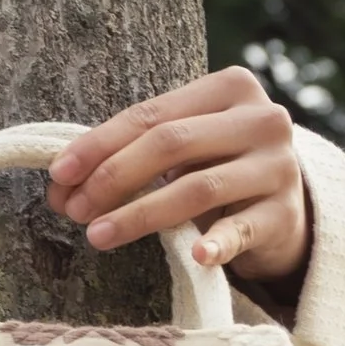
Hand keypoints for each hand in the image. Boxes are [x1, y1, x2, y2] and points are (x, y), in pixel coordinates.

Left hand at [44, 67, 310, 286]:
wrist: (280, 208)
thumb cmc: (215, 169)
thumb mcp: (179, 152)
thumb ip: (128, 156)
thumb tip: (60, 188)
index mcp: (230, 89)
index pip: (152, 114)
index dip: (100, 144)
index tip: (59, 174)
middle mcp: (262, 119)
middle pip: (171, 143)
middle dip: (113, 177)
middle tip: (75, 210)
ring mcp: (278, 166)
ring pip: (198, 188)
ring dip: (140, 214)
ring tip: (98, 236)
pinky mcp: (285, 214)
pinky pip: (243, 229)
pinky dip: (218, 243)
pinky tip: (196, 256)